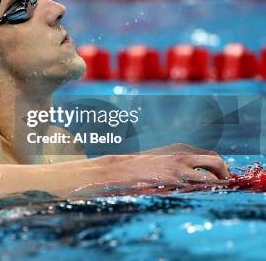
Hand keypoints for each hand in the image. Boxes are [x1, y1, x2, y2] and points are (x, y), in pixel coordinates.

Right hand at [89, 144, 229, 193]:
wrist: (120, 169)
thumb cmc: (140, 166)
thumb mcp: (162, 158)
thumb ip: (179, 163)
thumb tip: (196, 173)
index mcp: (181, 149)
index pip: (211, 156)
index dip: (220, 168)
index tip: (221, 177)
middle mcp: (183, 156)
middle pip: (216, 162)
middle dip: (224, 175)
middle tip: (223, 184)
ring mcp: (178, 169)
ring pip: (209, 178)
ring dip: (214, 186)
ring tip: (210, 192)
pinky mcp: (172, 181)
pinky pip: (195, 188)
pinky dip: (200, 192)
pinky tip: (194, 194)